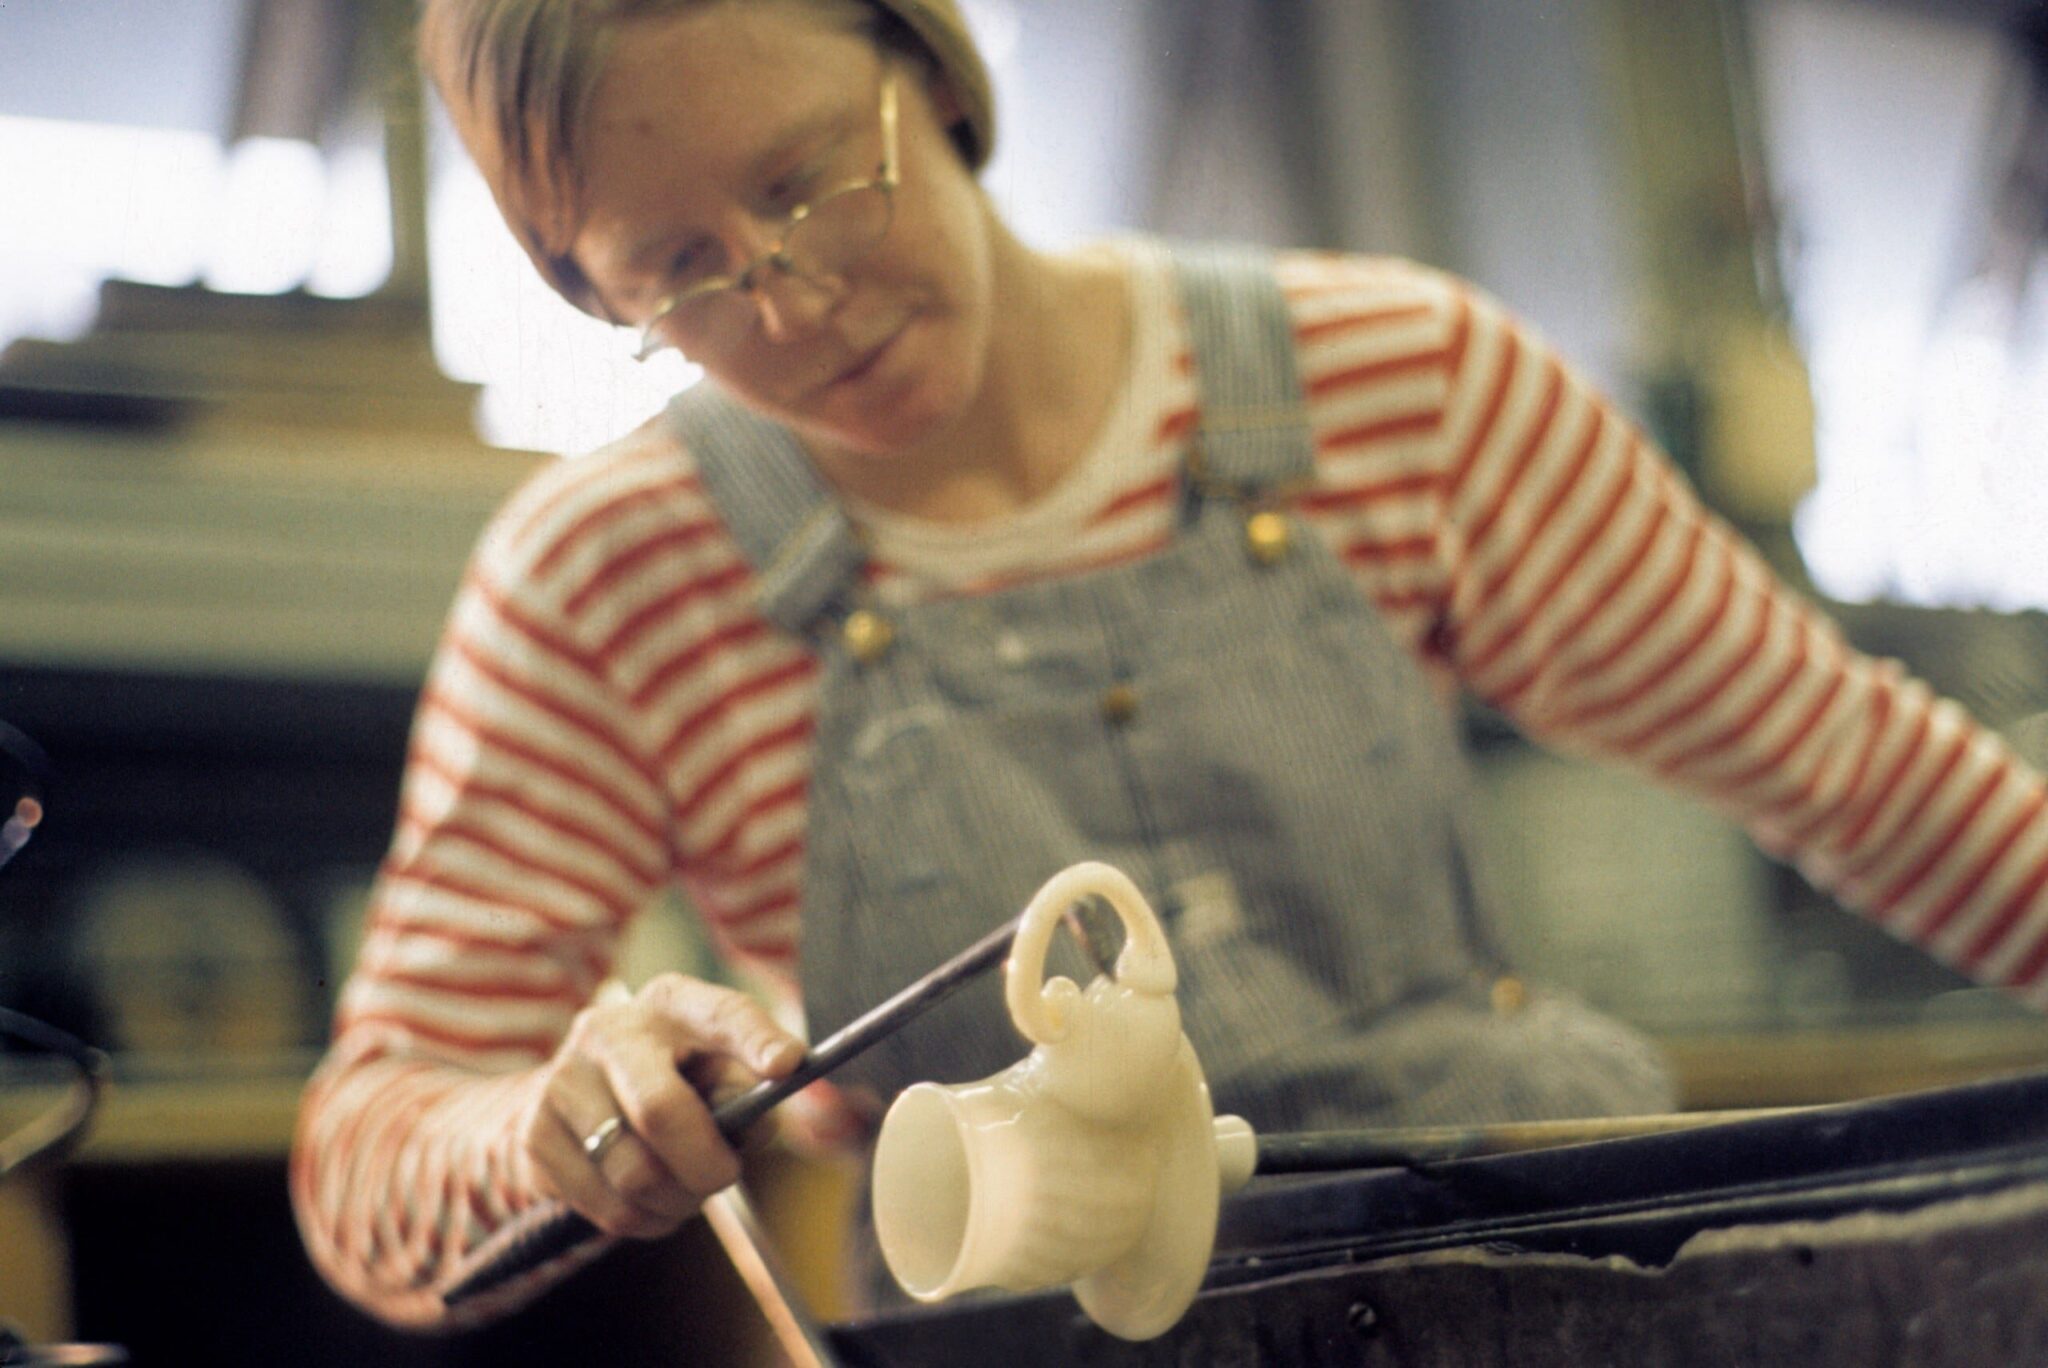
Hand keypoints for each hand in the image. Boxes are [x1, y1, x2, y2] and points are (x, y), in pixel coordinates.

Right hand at [525, 974, 804, 1238]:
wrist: (574, 1098)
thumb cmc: (671, 1082)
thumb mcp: (715, 1070)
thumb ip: (743, 1089)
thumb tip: (754, 1119)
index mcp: (670, 1003)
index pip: (721, 1014)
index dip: (756, 1038)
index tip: (787, 1066)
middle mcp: (609, 1030)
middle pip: (661, 1110)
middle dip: (706, 1164)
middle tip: (725, 1176)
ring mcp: (563, 1080)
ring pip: (634, 1173)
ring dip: (677, 1200)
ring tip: (685, 1191)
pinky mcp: (536, 1134)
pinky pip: (607, 1206)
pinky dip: (643, 1218)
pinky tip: (649, 1199)